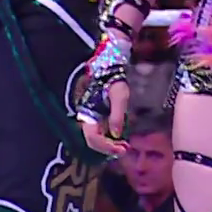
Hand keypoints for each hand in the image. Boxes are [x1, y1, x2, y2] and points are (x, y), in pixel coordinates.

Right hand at [75, 26, 133, 156]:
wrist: (108, 62)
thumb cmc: (113, 77)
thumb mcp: (119, 94)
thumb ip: (117, 114)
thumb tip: (117, 134)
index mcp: (87, 113)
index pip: (93, 139)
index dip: (107, 147)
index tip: (123, 149)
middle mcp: (86, 117)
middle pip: (94, 141)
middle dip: (109, 148)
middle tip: (125, 149)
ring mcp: (90, 115)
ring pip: (97, 137)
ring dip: (110, 143)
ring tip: (125, 145)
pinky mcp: (96, 113)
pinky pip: (101, 129)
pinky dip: (110, 136)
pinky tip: (121, 136)